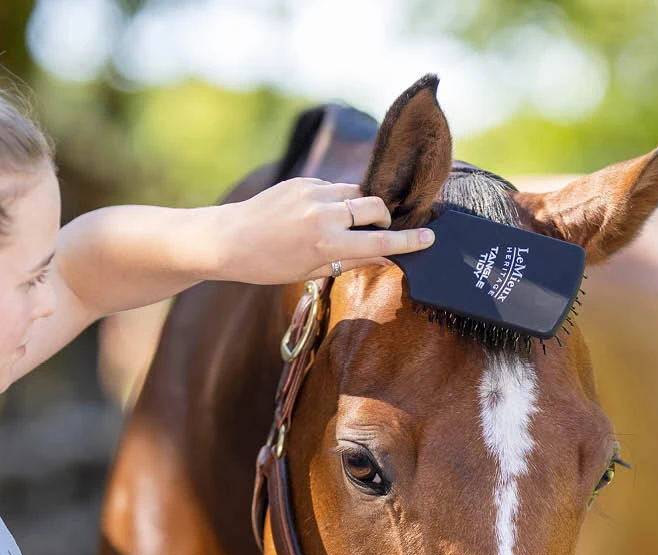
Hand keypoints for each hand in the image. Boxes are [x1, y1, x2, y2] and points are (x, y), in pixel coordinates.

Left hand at [214, 177, 434, 283]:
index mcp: (327, 245)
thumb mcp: (310, 271)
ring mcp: (312, 193)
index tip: (429, 238)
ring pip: (356, 192)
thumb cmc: (267, 265)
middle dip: (384, 216)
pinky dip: (336, 200)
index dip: (408, 241)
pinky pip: (333, 187)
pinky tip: (317, 214)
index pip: (380, 241)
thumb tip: (382, 255)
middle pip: (376, 206)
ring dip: (360, 206)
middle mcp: (323, 215)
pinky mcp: (302, 181)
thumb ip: (349, 260)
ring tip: (347, 221)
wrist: (227, 239)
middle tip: (379, 227)